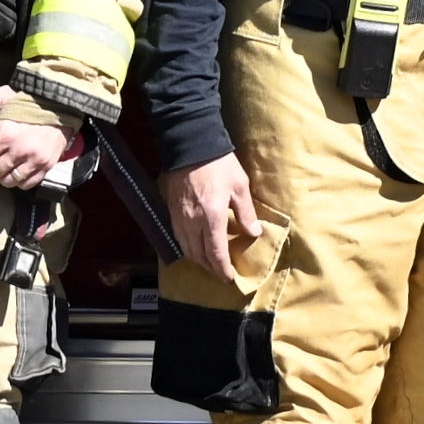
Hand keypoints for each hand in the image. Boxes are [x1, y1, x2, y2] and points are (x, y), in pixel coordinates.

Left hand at [0, 88, 75, 190]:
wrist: (59, 103)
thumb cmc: (23, 99)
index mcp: (5, 133)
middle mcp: (19, 151)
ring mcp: (35, 161)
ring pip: (6, 182)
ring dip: (1, 174)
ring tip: (4, 161)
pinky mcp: (46, 167)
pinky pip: (25, 185)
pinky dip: (18, 179)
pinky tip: (17, 166)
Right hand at [164, 154, 266, 282]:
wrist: (191, 145)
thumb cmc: (219, 164)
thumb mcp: (239, 186)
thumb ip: (246, 212)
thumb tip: (253, 233)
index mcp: (212, 217)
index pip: (216, 253)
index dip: (222, 269)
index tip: (229, 278)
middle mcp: (192, 222)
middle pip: (198, 255)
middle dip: (210, 268)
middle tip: (221, 273)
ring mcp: (179, 217)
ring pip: (186, 248)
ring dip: (198, 259)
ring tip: (209, 263)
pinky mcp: (171, 211)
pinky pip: (178, 237)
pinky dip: (187, 247)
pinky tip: (195, 246)